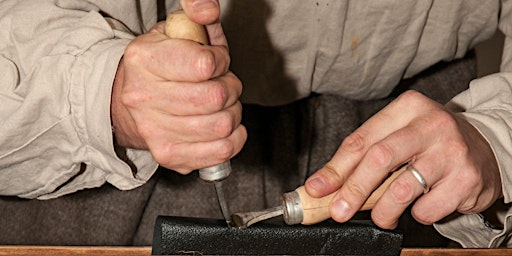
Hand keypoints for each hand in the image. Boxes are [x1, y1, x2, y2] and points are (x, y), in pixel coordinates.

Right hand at [111, 0, 246, 173]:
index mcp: (145, 59)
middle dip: (231, 88)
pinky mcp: (168, 154)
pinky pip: (220, 151)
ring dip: (232, 113)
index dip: (221, 61)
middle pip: (216, 97)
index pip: (205, 65)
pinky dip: (233, 138)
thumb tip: (208, 10)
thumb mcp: (176, 30)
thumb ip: (195, 11)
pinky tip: (223, 127)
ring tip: (220, 106)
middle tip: (222, 84)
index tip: (215, 61)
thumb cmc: (161, 64)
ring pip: (222, 125)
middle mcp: (144, 97)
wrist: (129, 100)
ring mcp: (154, 130)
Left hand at [304, 90, 502, 228]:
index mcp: (407, 108)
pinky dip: (417, 215)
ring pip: (402, 189)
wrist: (486, 147)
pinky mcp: (467, 179)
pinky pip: (427, 208)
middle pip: (379, 158)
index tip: (317, 188)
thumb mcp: (398, 135)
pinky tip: (422, 204)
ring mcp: (452, 151)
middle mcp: (431, 124)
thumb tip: (324, 185)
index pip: (362, 139)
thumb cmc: (430, 142)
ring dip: (383, 211)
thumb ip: (364, 155)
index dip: (335, 168)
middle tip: (339, 211)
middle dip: (353, 190)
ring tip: (381, 217)